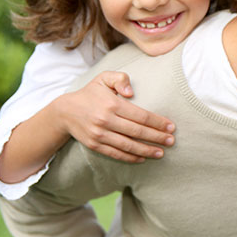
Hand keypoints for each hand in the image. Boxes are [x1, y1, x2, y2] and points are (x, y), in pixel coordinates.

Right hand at [55, 71, 175, 162]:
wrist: (64, 111)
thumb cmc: (90, 93)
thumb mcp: (103, 78)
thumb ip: (120, 79)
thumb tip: (131, 92)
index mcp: (112, 105)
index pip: (141, 116)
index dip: (158, 122)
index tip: (171, 127)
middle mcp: (105, 120)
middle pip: (137, 132)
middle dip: (157, 137)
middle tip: (172, 141)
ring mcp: (99, 135)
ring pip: (128, 145)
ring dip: (147, 150)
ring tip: (161, 153)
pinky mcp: (94, 145)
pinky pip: (116, 154)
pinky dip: (130, 157)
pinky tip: (143, 158)